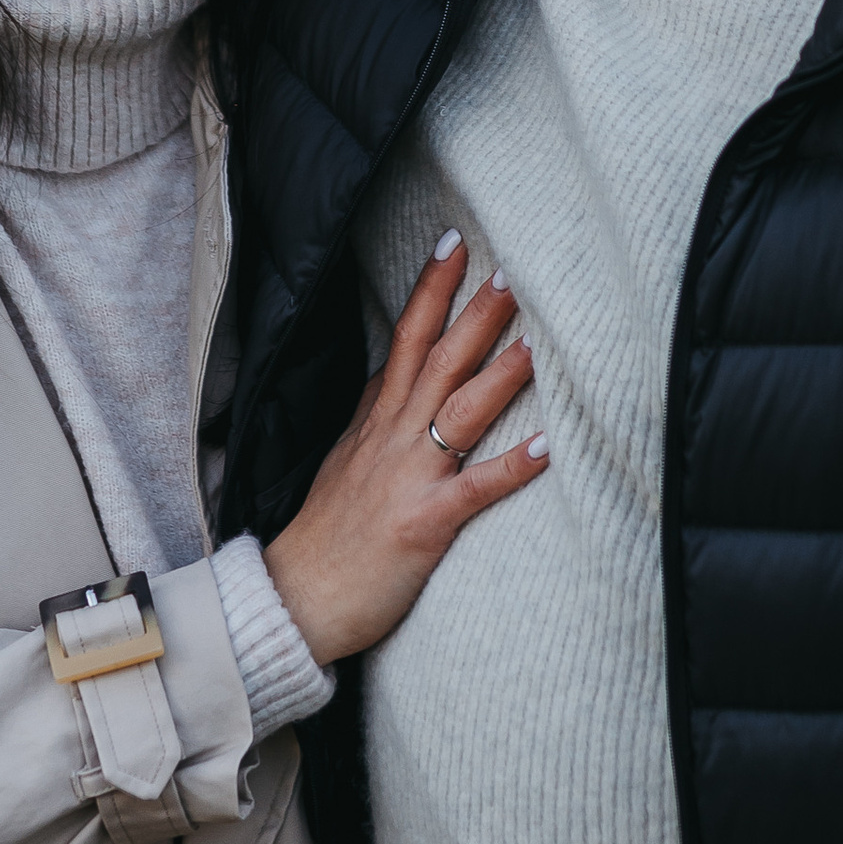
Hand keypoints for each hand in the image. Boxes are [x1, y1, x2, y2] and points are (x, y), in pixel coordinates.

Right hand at [263, 234, 547, 665]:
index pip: (404, 338)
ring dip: (502, 373)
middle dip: (476, 313)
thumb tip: (395, 372)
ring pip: (459, 410)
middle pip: (437, 360)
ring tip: (541, 339)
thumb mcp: (344, 458)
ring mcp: (408, 478)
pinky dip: (513, 466)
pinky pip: (476, 489)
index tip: (455, 243)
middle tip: (513, 269)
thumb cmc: (326, 536)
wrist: (293, 600)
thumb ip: (373, 415)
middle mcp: (392, 438)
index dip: (429, 290)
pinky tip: (549, 445)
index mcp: (374, 421)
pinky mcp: (423, 524)